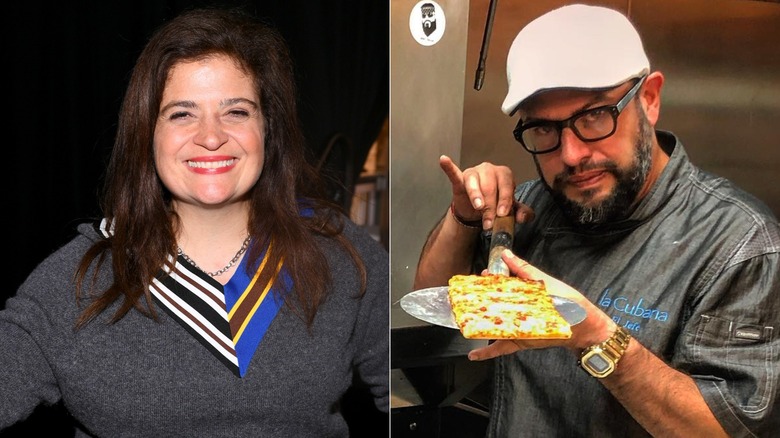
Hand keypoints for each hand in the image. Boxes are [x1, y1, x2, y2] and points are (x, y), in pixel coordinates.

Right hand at [439, 155, 532, 229]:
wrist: (476, 212)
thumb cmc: (495, 206)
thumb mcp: (511, 211)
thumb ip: (522, 213)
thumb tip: (522, 218)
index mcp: (504, 175)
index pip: (506, 185)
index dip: (504, 199)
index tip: (502, 214)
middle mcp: (489, 170)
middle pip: (490, 186)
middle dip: (490, 206)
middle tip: (489, 222)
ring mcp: (474, 173)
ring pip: (474, 182)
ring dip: (476, 196)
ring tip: (478, 207)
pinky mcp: (460, 179)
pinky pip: (454, 172)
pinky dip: (449, 167)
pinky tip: (444, 160)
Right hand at [467, 249, 614, 360]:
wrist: (585, 329)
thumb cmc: (569, 302)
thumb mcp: (546, 283)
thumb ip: (525, 270)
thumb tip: (506, 254)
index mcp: (522, 290)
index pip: (499, 283)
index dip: (487, 280)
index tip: (478, 277)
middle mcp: (516, 307)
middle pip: (492, 304)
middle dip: (475, 302)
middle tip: (459, 300)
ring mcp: (516, 325)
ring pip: (491, 324)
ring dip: (476, 324)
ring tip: (460, 323)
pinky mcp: (518, 341)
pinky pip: (500, 347)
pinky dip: (487, 351)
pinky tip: (474, 354)